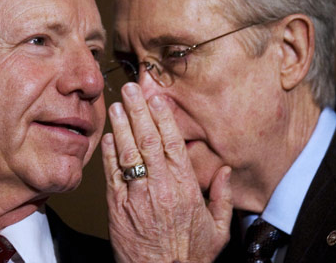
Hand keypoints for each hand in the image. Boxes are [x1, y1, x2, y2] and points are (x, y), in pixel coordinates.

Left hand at [102, 83, 232, 262]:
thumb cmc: (189, 257)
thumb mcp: (218, 229)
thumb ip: (223, 198)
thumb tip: (226, 172)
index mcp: (185, 188)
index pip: (173, 144)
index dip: (164, 118)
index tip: (157, 99)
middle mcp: (160, 187)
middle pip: (148, 141)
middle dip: (139, 112)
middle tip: (131, 89)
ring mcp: (137, 196)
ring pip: (128, 153)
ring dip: (121, 126)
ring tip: (116, 105)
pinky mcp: (118, 207)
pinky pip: (112, 174)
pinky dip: (109, 153)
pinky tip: (108, 136)